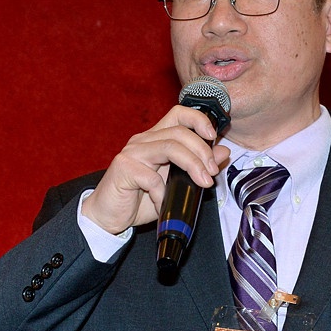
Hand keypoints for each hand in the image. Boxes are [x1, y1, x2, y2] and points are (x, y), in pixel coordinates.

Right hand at [81, 106, 230, 235]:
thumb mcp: (175, 184)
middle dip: (202, 152)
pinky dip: (163, 194)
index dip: (199, 119)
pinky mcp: (124, 168)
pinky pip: (153, 177)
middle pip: (180, 132)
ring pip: (170, 147)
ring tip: (202, 183)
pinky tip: (163, 205)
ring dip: (192, 165)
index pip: (179, 114)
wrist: (108, 217)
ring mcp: (132, 152)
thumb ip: (197, 166)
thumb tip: (223, 152)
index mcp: (155, 138)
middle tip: (212, 174)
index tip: (213, 137)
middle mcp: (143, 140)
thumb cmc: (139, 199)